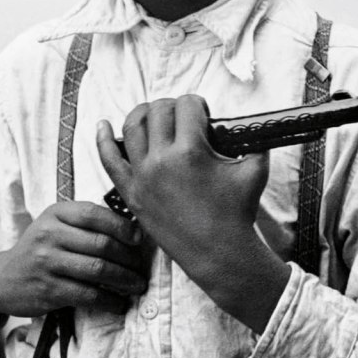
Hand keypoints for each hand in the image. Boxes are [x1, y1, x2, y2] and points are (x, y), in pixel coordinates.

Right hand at [0, 201, 147, 328]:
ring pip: (97, 270)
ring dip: (124, 280)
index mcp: (56, 213)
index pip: (94, 214)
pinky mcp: (48, 289)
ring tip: (137, 285)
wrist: (2, 278)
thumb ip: (87, 222)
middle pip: (101, 244)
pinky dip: (109, 300)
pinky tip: (119, 303)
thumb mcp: (56, 224)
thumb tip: (134, 229)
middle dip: (128, 258)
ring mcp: (47, 262)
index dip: (122, 226)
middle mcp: (49, 235)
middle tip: (142, 268)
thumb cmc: (41, 248)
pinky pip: (87, 295)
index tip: (139, 239)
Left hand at [97, 96, 290, 332]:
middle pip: (158, 111)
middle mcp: (161, 159)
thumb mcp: (255, 169)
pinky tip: (103, 126)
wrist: (219, 253)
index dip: (198, 105)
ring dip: (144, 114)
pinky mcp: (131, 193)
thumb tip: (247, 123)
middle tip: (184, 118)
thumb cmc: (238, 212)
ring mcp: (142, 176)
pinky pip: (109, 161)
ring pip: (133, 126)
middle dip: (173, 107)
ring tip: (155, 116)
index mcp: (191, 150)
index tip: (203, 115)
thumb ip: (254, 140)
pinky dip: (103, 139)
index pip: (187, 105)